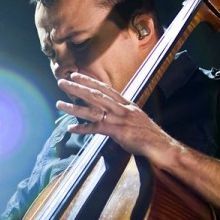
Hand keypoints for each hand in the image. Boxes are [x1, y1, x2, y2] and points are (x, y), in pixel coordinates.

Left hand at [55, 72, 176, 166]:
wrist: (159, 144)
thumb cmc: (147, 132)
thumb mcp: (134, 116)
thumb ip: (121, 111)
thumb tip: (109, 110)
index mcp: (125, 103)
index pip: (105, 88)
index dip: (89, 81)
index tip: (76, 75)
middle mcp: (121, 108)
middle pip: (95, 95)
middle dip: (77, 87)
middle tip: (62, 82)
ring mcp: (118, 119)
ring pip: (92, 110)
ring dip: (74, 107)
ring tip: (59, 104)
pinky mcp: (117, 131)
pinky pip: (96, 128)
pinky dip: (82, 128)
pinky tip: (71, 128)